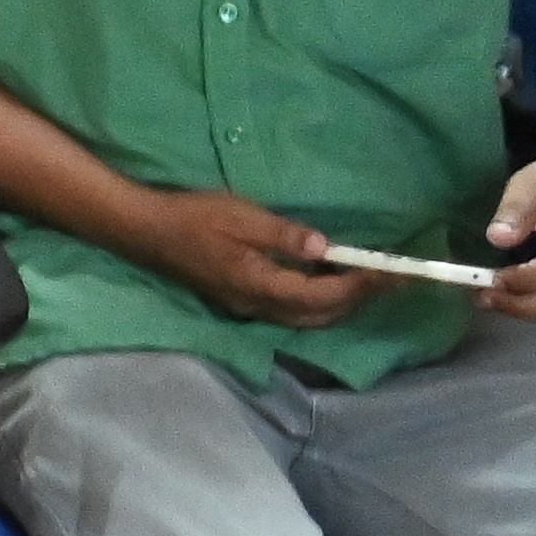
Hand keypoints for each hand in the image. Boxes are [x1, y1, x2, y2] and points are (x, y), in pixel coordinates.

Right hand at [126, 188, 383, 332]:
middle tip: (390, 279)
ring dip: (340, 306)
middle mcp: (256, 306)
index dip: (360, 286)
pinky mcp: (241, 300)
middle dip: (358, 300)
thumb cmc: (193, 217)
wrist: (145, 230)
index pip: (322, 296)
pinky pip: (291, 313)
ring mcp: (247, 307)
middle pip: (320, 317)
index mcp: (258, 284)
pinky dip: (318, 304)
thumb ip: (284, 235)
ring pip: (306, 320)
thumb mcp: (241, 215)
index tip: (390, 271)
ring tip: (366, 282)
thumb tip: (325, 248)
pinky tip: (326, 284)